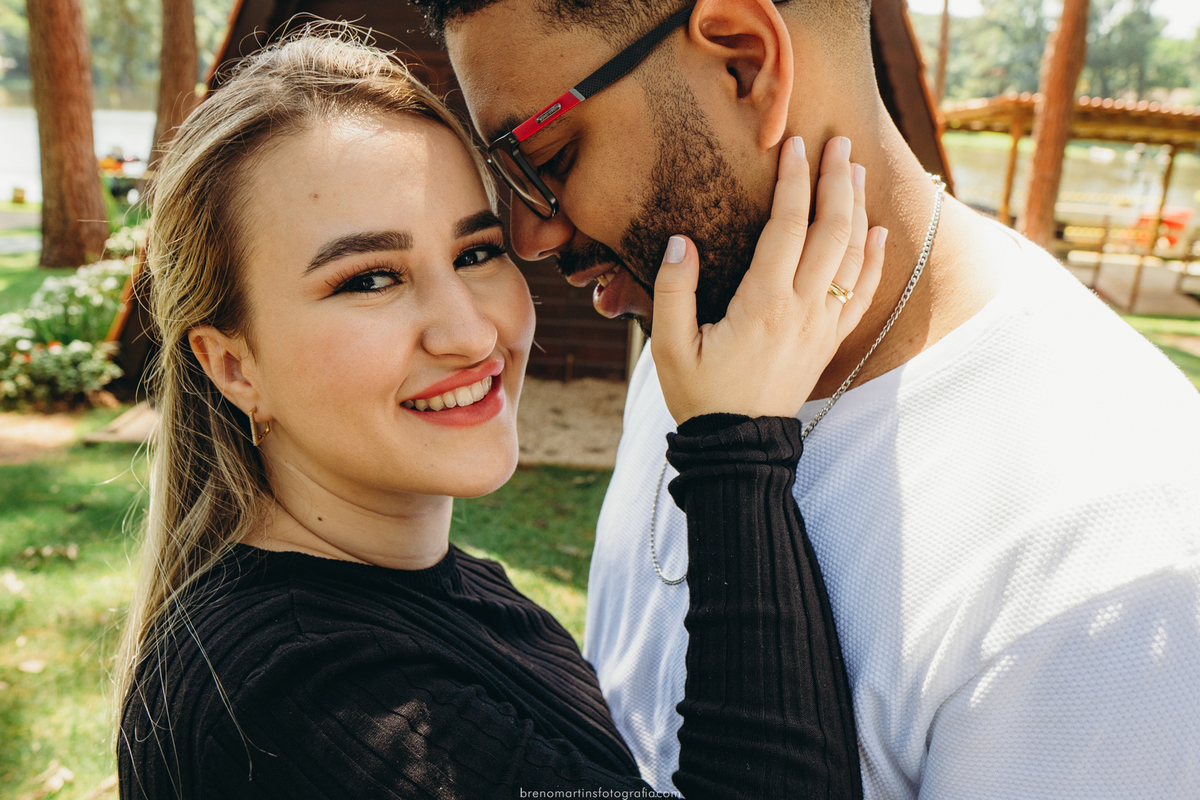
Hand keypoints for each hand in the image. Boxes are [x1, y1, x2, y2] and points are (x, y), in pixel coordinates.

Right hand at [651, 136, 886, 423]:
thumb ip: (674, 290)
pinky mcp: (828, 341)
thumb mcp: (669, 347)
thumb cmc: (700, 397)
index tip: (795, 145)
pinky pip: (862, 294)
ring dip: (857, 209)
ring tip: (856, 170)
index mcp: (763, 304)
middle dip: (836, 181)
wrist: (738, 449)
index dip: (794, 182)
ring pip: (852, 256)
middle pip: (831, 231)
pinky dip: (875, 260)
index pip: (787, 227)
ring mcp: (821, 325)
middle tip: (839, 142)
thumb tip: (681, 241)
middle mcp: (802, 309)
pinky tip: (878, 233)